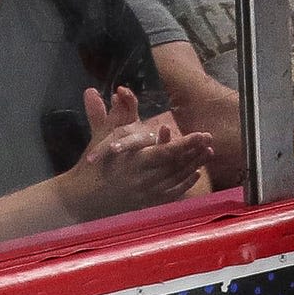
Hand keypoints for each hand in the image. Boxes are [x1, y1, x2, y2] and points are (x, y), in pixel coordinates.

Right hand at [62, 88, 213, 217]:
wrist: (83, 198)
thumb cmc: (93, 166)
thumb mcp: (102, 138)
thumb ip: (114, 114)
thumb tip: (112, 90)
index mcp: (134, 162)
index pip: (167, 152)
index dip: (186, 144)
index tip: (201, 135)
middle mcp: (145, 180)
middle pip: (178, 165)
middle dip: (195, 152)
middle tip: (209, 139)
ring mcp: (148, 194)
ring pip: (178, 178)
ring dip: (194, 165)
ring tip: (208, 152)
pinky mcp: (149, 204)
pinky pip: (173, 193)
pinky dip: (186, 183)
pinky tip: (196, 172)